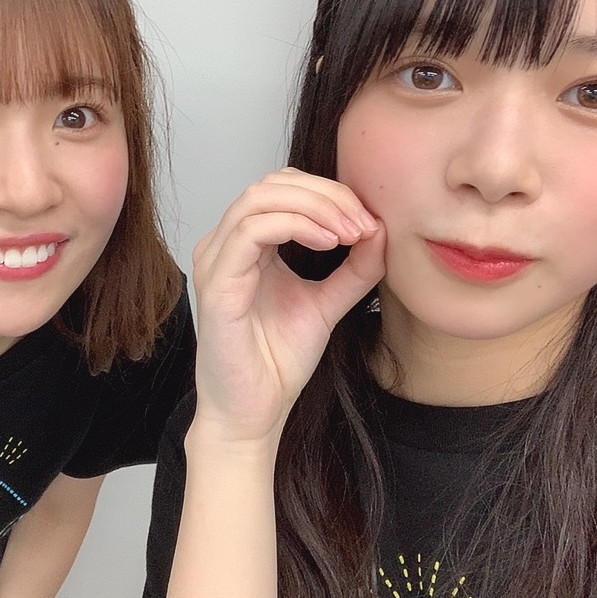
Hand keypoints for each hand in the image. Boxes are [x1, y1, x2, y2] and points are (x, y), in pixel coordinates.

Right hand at [189, 168, 384, 447]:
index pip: (283, 189)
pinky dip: (296, 225)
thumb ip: (353, 269)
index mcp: (244, 246)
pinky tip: (329, 243)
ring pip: (260, 198)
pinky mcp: (216, 284)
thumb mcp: (327, 304)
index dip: (329, 193)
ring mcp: (215, 262)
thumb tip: (380, 230)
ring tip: (351, 232)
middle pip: (272, 184)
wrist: (253, 413)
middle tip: (364, 222)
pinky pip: (251, 231)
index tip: (370, 221)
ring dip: (315, 207)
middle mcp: (223, 246)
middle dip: (326, 194)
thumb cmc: (275, 363)